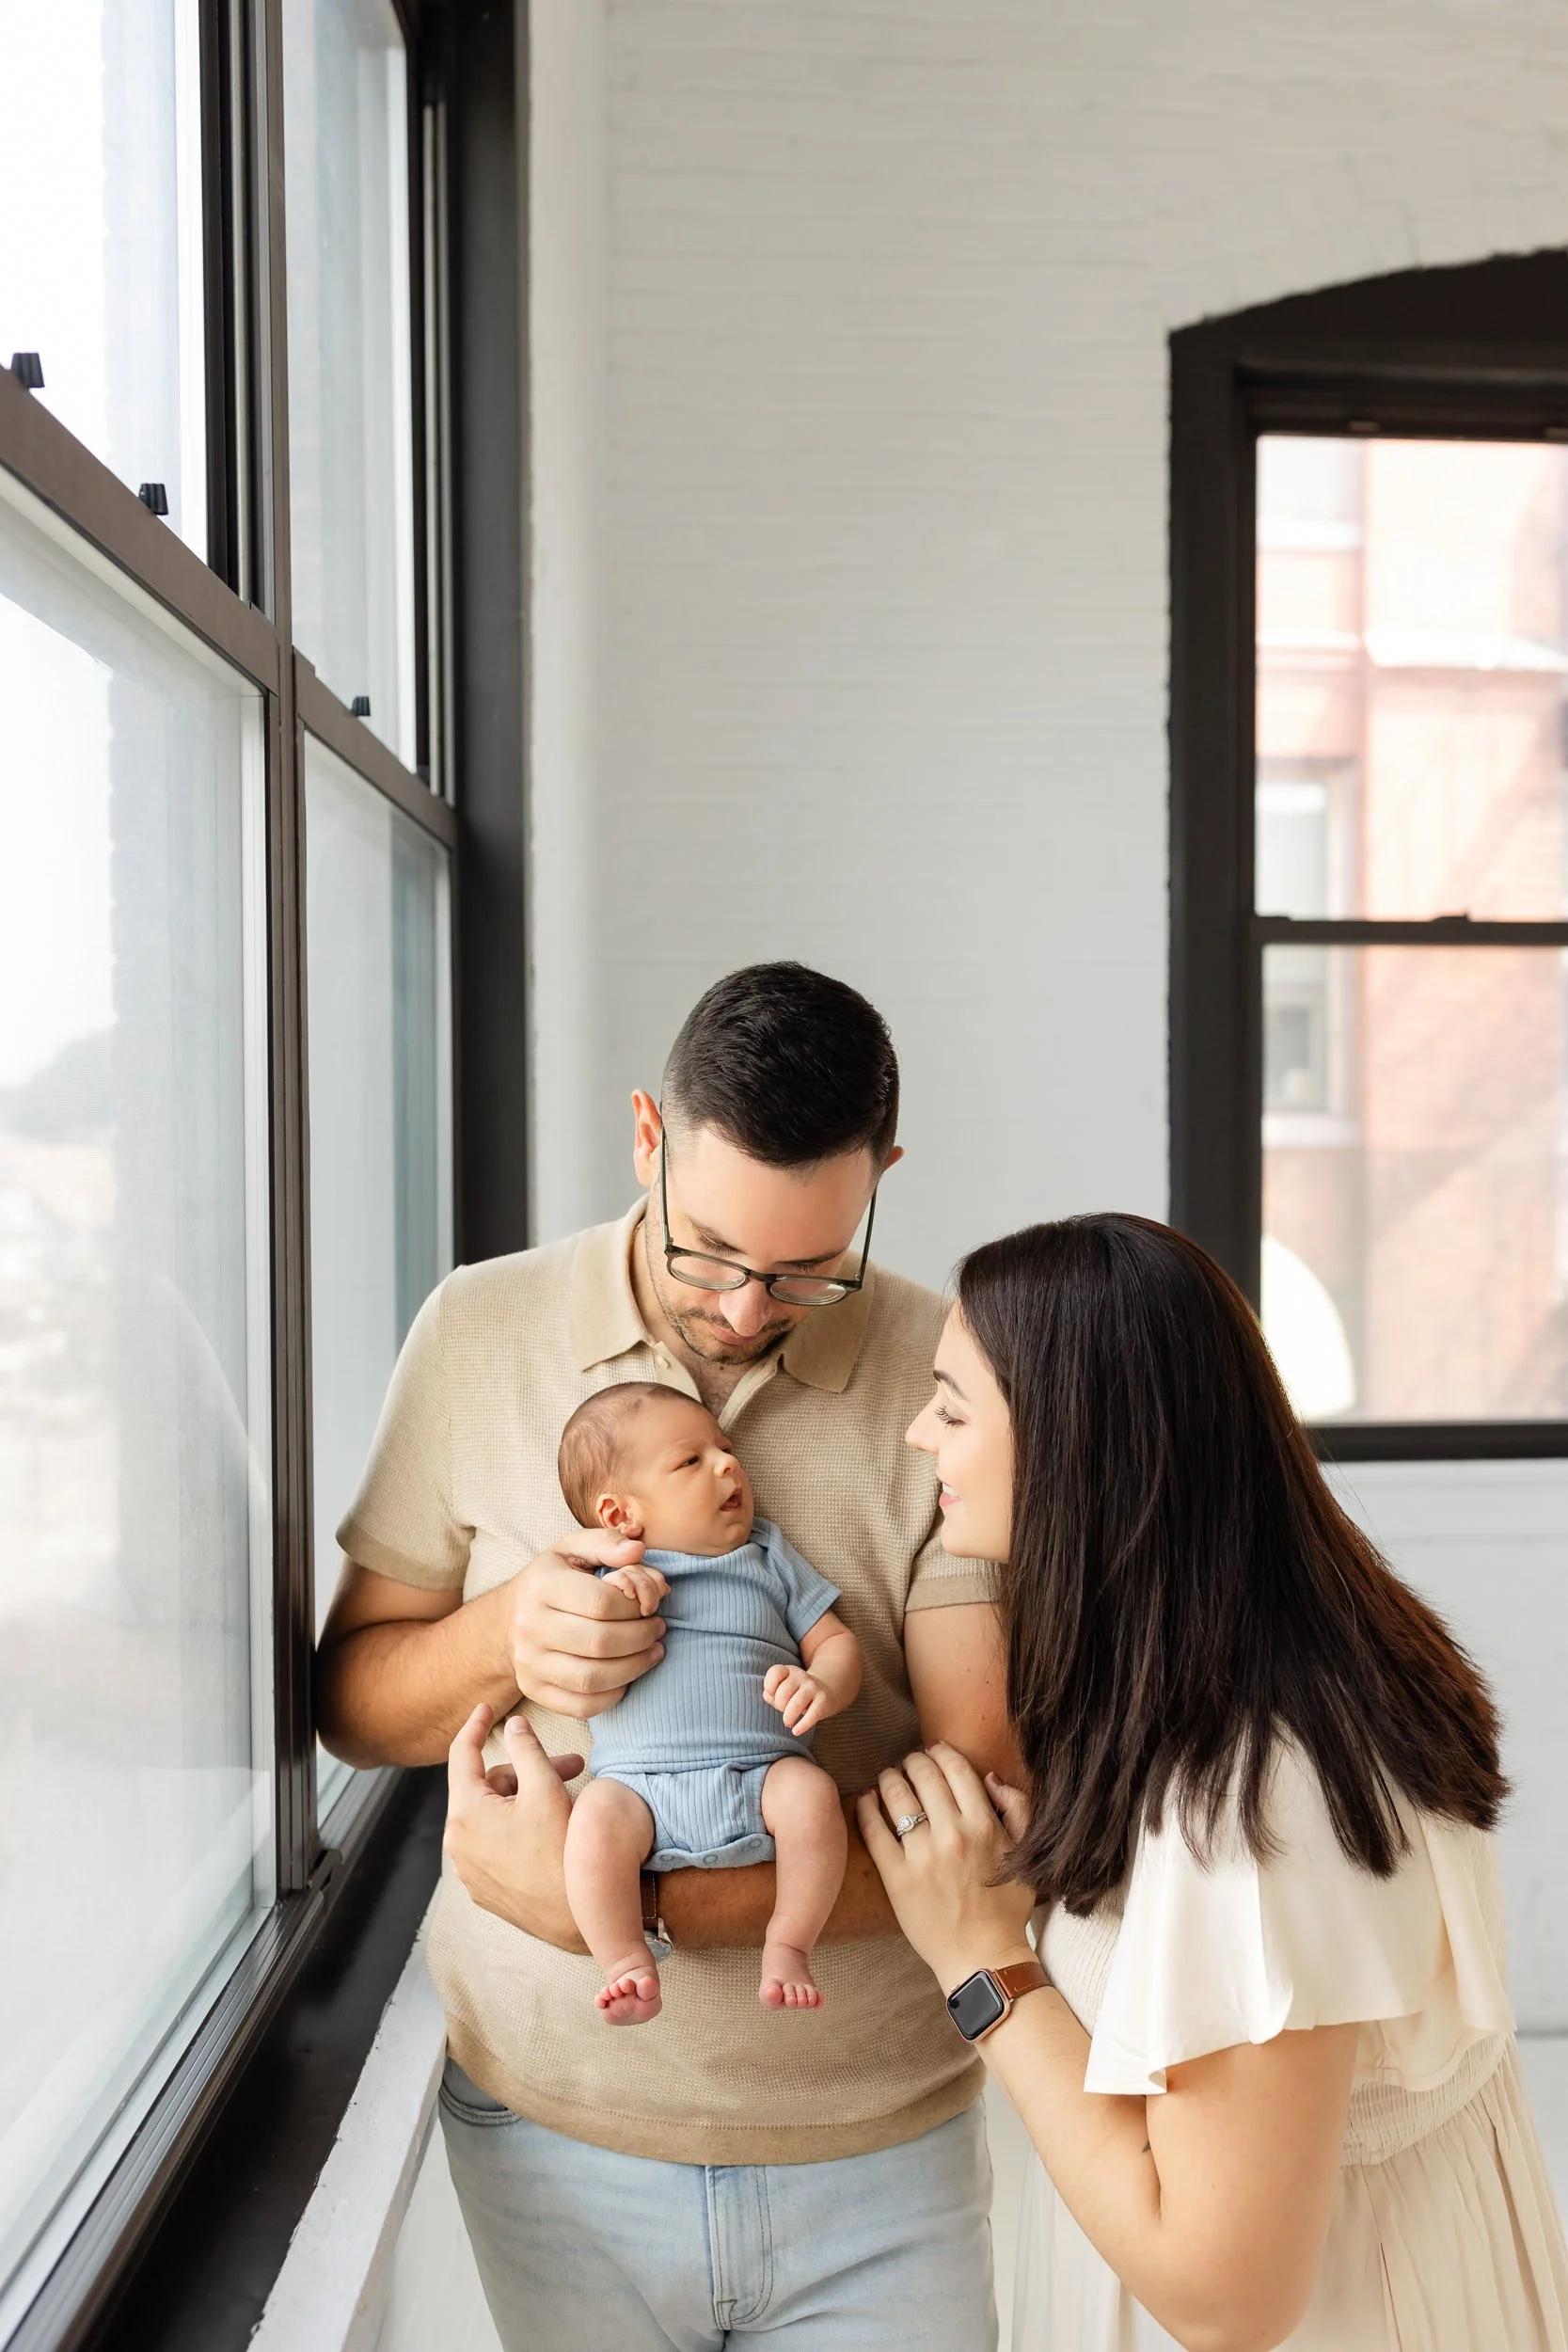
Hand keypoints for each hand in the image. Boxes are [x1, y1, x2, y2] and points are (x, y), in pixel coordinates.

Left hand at [443, 1703, 588, 1948]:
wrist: (577, 1918)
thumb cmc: (562, 1852)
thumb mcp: (546, 1789)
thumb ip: (526, 1749)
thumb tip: (513, 1725)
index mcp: (465, 1815)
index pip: (462, 1755)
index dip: (475, 1726)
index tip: (486, 1709)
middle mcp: (458, 1844)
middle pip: (486, 1788)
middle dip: (526, 1771)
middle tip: (572, 1766)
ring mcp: (470, 1872)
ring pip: (491, 1817)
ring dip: (524, 1800)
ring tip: (567, 1800)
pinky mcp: (485, 1891)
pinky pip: (493, 1846)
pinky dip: (516, 1829)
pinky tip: (550, 1829)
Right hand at [499, 1529, 665, 1718]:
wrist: (509, 1617)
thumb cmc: (553, 1578)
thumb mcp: (574, 1548)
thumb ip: (607, 1543)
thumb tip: (637, 1551)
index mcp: (542, 1586)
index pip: (601, 1603)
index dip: (636, 1606)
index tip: (651, 1603)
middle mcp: (530, 1627)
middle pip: (600, 1643)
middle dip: (641, 1638)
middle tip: (658, 1629)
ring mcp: (529, 1664)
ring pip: (592, 1678)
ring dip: (635, 1668)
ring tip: (652, 1651)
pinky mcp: (534, 1690)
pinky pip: (582, 1706)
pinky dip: (614, 1695)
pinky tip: (628, 1676)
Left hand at [763, 1661, 833, 1734]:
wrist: (825, 1693)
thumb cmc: (796, 1694)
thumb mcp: (782, 1689)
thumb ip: (770, 1694)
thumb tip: (771, 1698)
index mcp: (789, 1671)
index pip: (776, 1672)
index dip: (769, 1686)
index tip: (772, 1695)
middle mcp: (801, 1676)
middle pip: (783, 1693)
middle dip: (780, 1706)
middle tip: (785, 1711)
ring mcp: (813, 1687)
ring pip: (796, 1704)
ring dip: (788, 1718)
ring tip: (788, 1723)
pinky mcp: (823, 1701)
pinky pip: (812, 1715)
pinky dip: (802, 1726)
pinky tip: (796, 1731)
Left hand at [856, 1742, 1035, 1993]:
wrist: (984, 1958)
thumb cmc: (1007, 1908)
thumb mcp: (1026, 1853)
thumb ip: (1017, 1808)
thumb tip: (988, 1777)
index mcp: (984, 1825)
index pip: (955, 1768)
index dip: (940, 1751)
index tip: (932, 1750)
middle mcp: (952, 1834)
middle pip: (923, 1775)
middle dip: (913, 1761)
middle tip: (909, 1763)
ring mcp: (921, 1856)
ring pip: (896, 1795)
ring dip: (889, 1778)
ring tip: (889, 1778)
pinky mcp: (897, 1877)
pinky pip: (874, 1830)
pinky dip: (866, 1808)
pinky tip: (866, 1799)